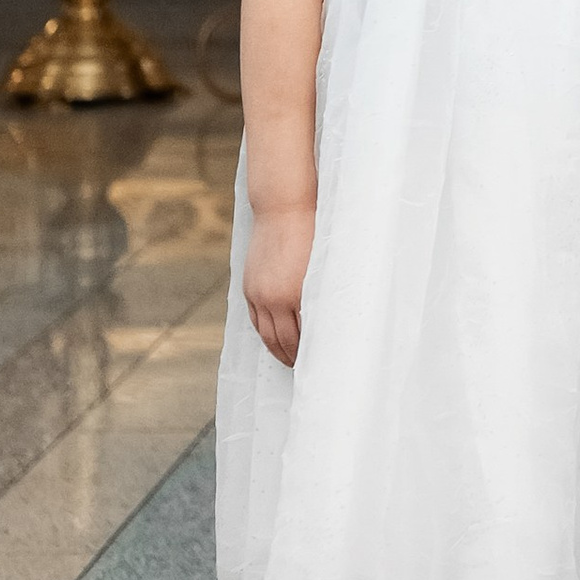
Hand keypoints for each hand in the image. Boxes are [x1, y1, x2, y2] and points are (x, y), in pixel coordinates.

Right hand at [243, 200, 314, 367]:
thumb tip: (329, 320)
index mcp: (298, 293)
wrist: (284, 208)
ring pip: (267, 335)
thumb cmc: (313, 232)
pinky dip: (265, 334)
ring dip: (278, 351)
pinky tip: (274, 340)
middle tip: (306, 371)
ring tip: (291, 361)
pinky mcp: (250, 287)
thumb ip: (322, 293)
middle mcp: (275, 298)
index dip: (312, 353)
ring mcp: (259, 294)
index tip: (321, 364)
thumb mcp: (323, 265)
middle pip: (284, 341)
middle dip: (295, 358)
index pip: (304, 336)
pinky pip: (256, 321)